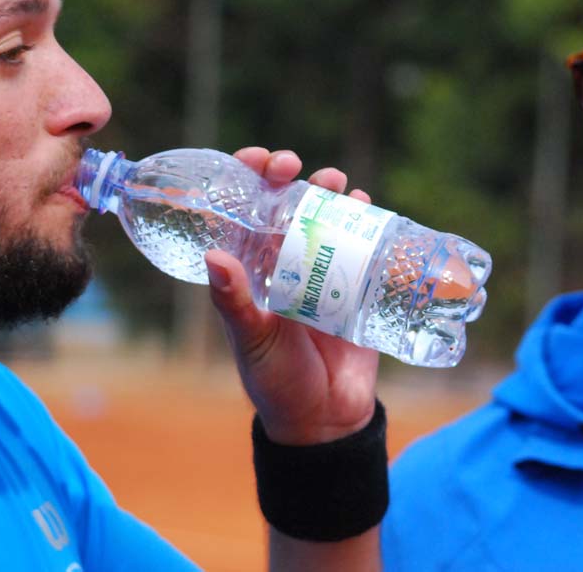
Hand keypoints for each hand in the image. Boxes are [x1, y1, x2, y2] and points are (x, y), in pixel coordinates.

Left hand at [206, 147, 378, 445]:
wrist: (325, 420)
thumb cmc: (277, 382)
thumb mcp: (252, 340)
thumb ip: (234, 302)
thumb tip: (214, 255)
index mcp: (252, 267)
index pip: (246, 209)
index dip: (250, 177)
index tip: (258, 161)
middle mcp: (285, 260)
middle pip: (288, 202)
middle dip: (293, 176)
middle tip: (295, 168)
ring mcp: (323, 269)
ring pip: (326, 214)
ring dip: (331, 189)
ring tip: (337, 184)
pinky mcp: (358, 283)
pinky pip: (364, 240)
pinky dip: (367, 217)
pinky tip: (368, 205)